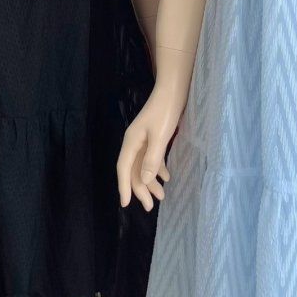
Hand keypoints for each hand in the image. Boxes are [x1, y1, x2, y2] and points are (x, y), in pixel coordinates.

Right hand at [117, 88, 182, 211]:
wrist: (173, 90)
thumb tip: (142, 180)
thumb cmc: (165, 112)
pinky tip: (166, 177)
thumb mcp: (160, 137)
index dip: (124, 187)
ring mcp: (144, 139)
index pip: (124, 169)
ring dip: (151, 181)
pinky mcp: (154, 136)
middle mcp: (134, 142)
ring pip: (143, 165)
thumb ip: (152, 159)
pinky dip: (158, 168)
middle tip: (151, 207)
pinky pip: (152, 157)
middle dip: (141, 189)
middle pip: (133, 170)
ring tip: (162, 196)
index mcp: (131, 142)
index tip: (126, 204)